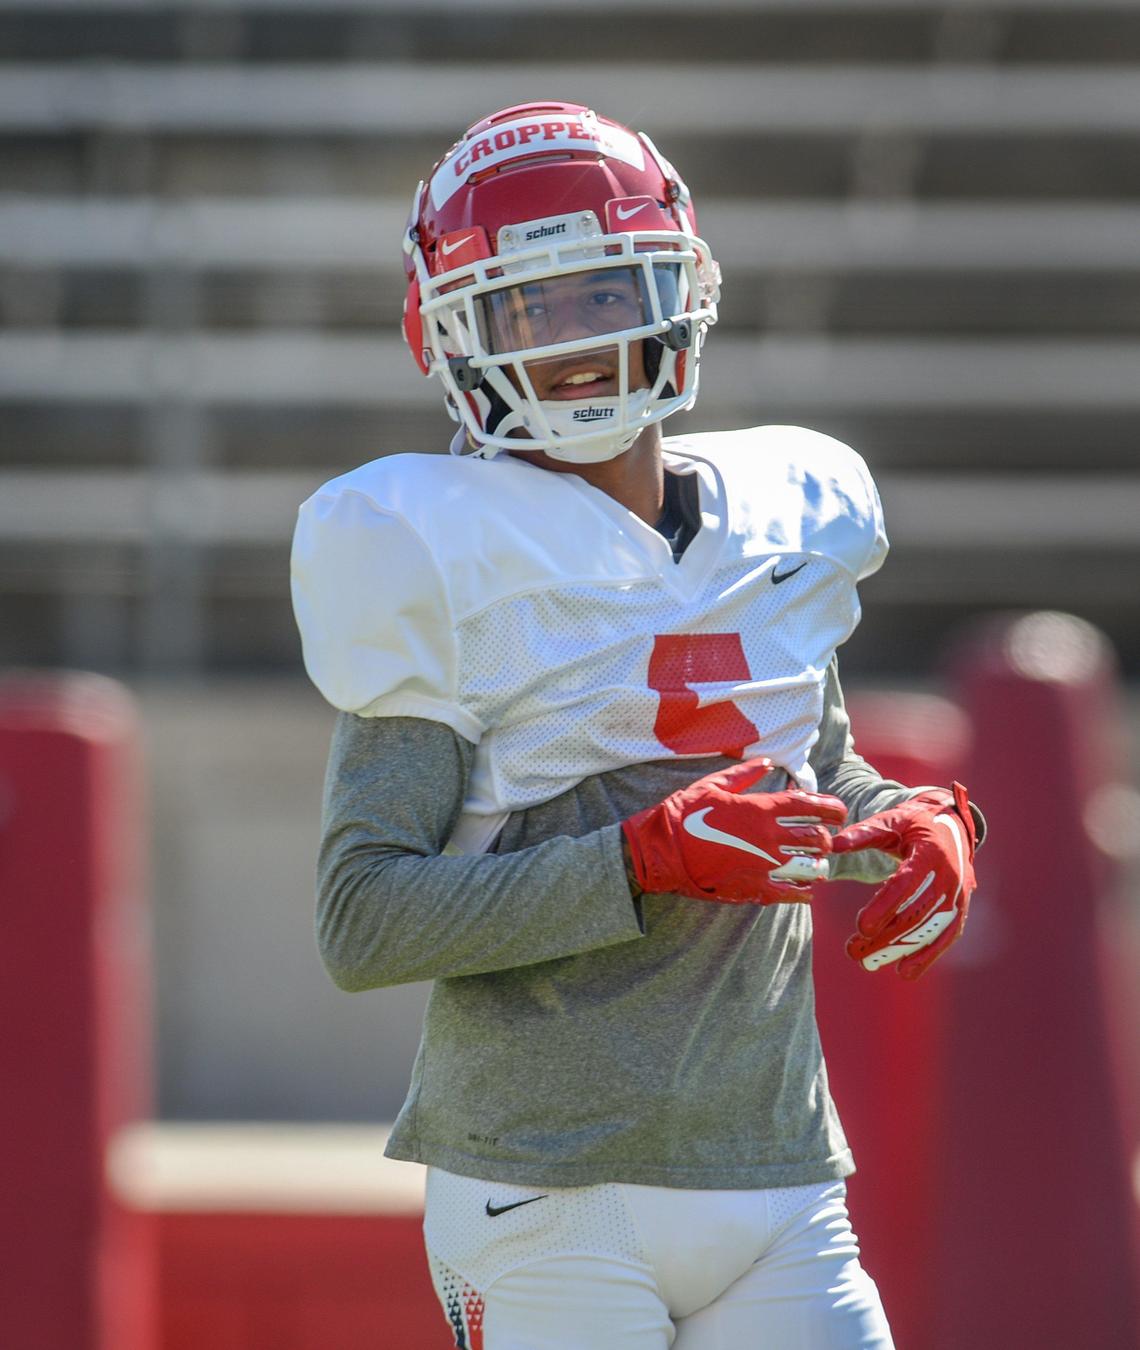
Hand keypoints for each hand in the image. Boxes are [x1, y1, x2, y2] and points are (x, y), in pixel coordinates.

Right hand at [621, 758, 847, 904]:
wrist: (662, 852)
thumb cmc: (684, 814)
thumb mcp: (713, 785)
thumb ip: (746, 774)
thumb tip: (767, 761)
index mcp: (760, 809)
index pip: (809, 806)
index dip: (830, 808)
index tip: (840, 811)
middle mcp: (768, 838)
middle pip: (816, 838)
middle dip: (825, 838)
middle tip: (823, 838)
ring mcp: (763, 866)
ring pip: (810, 867)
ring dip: (818, 865)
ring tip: (816, 863)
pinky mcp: (754, 889)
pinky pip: (791, 894)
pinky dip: (803, 892)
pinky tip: (804, 889)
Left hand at [830, 782, 977, 978]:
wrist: (951, 825)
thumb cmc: (914, 823)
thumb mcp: (890, 821)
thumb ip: (863, 833)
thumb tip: (832, 844)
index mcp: (930, 852)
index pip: (906, 884)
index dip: (884, 906)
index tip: (861, 926)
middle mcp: (949, 876)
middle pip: (916, 913)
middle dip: (884, 936)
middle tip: (853, 951)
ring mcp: (958, 895)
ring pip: (929, 929)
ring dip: (899, 950)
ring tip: (867, 963)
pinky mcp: (960, 908)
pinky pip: (946, 935)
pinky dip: (928, 956)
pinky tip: (905, 971)